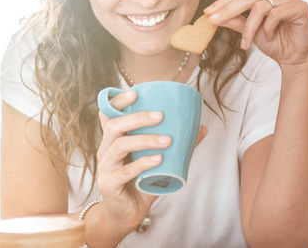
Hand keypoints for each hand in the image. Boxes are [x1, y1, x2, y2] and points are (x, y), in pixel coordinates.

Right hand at [96, 91, 207, 231]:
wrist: (126, 214)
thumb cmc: (141, 183)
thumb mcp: (160, 161)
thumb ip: (178, 145)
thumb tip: (202, 128)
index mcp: (114, 140)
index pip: (108, 115)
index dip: (117, 101)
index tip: (135, 92)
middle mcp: (106, 151)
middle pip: (114, 126)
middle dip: (137, 118)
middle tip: (160, 116)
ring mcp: (105, 168)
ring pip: (119, 146)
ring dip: (145, 140)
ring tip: (167, 140)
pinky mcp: (109, 184)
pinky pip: (123, 172)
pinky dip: (141, 164)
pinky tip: (158, 160)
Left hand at [204, 0, 307, 69]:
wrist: (294, 58)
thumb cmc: (275, 43)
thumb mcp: (249, 31)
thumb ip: (235, 21)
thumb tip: (213, 16)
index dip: (224, 3)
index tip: (208, 13)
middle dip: (229, 10)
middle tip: (214, 21)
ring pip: (261, 6)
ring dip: (251, 27)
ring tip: (247, 43)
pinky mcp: (301, 6)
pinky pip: (276, 14)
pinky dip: (269, 28)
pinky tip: (270, 37)